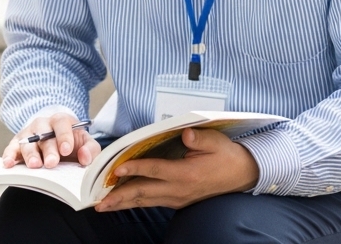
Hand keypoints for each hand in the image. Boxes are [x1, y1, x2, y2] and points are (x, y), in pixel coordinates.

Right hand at [2, 112, 98, 168]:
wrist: (56, 140)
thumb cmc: (72, 143)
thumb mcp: (85, 142)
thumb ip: (90, 149)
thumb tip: (85, 158)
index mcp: (60, 121)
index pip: (62, 123)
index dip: (64, 136)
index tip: (67, 150)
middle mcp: (42, 125)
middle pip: (43, 134)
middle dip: (48, 150)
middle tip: (51, 163)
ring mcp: (28, 134)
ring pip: (27, 142)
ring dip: (30, 154)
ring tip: (34, 165)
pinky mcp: (16, 144)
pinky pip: (11, 148)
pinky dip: (9, 156)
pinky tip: (9, 164)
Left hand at [95, 128, 258, 211]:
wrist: (242, 175)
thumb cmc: (226, 156)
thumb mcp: (215, 141)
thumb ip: (199, 138)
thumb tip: (186, 134)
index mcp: (186, 174)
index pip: (155, 171)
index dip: (135, 169)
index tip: (117, 169)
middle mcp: (179, 189)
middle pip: (143, 193)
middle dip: (119, 196)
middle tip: (99, 201)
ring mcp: (177, 198)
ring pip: (144, 201)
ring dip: (123, 203)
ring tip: (104, 205)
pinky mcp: (177, 201)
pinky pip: (151, 202)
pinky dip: (135, 202)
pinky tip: (122, 201)